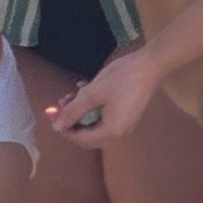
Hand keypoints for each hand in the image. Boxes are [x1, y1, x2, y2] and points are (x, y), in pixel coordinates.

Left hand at [45, 47, 162, 149]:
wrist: (150, 64)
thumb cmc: (121, 78)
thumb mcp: (93, 93)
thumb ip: (73, 111)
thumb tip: (57, 127)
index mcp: (112, 131)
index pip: (81, 138)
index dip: (64, 128)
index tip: (52, 114)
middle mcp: (120, 133)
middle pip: (88, 133)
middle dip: (72, 119)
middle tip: (60, 104)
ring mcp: (125, 123)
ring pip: (95, 122)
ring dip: (81, 110)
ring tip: (72, 94)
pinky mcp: (127, 113)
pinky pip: (104, 115)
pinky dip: (93, 105)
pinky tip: (86, 88)